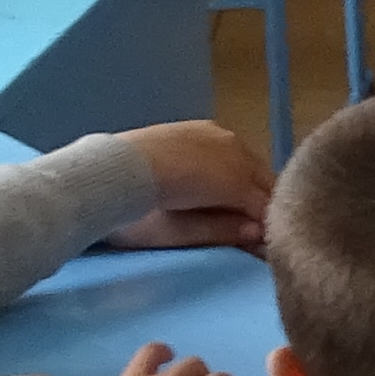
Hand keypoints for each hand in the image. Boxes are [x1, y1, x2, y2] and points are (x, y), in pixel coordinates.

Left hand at [111, 116, 274, 250]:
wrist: (108, 172)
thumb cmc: (143, 212)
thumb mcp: (180, 232)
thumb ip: (223, 231)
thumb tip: (258, 233)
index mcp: (235, 179)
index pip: (265, 206)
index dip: (266, 229)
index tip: (262, 248)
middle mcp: (235, 150)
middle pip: (263, 180)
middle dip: (262, 205)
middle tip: (251, 231)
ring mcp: (218, 134)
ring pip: (249, 162)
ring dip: (248, 185)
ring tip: (233, 208)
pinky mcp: (200, 127)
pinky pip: (230, 149)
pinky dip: (231, 167)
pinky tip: (215, 182)